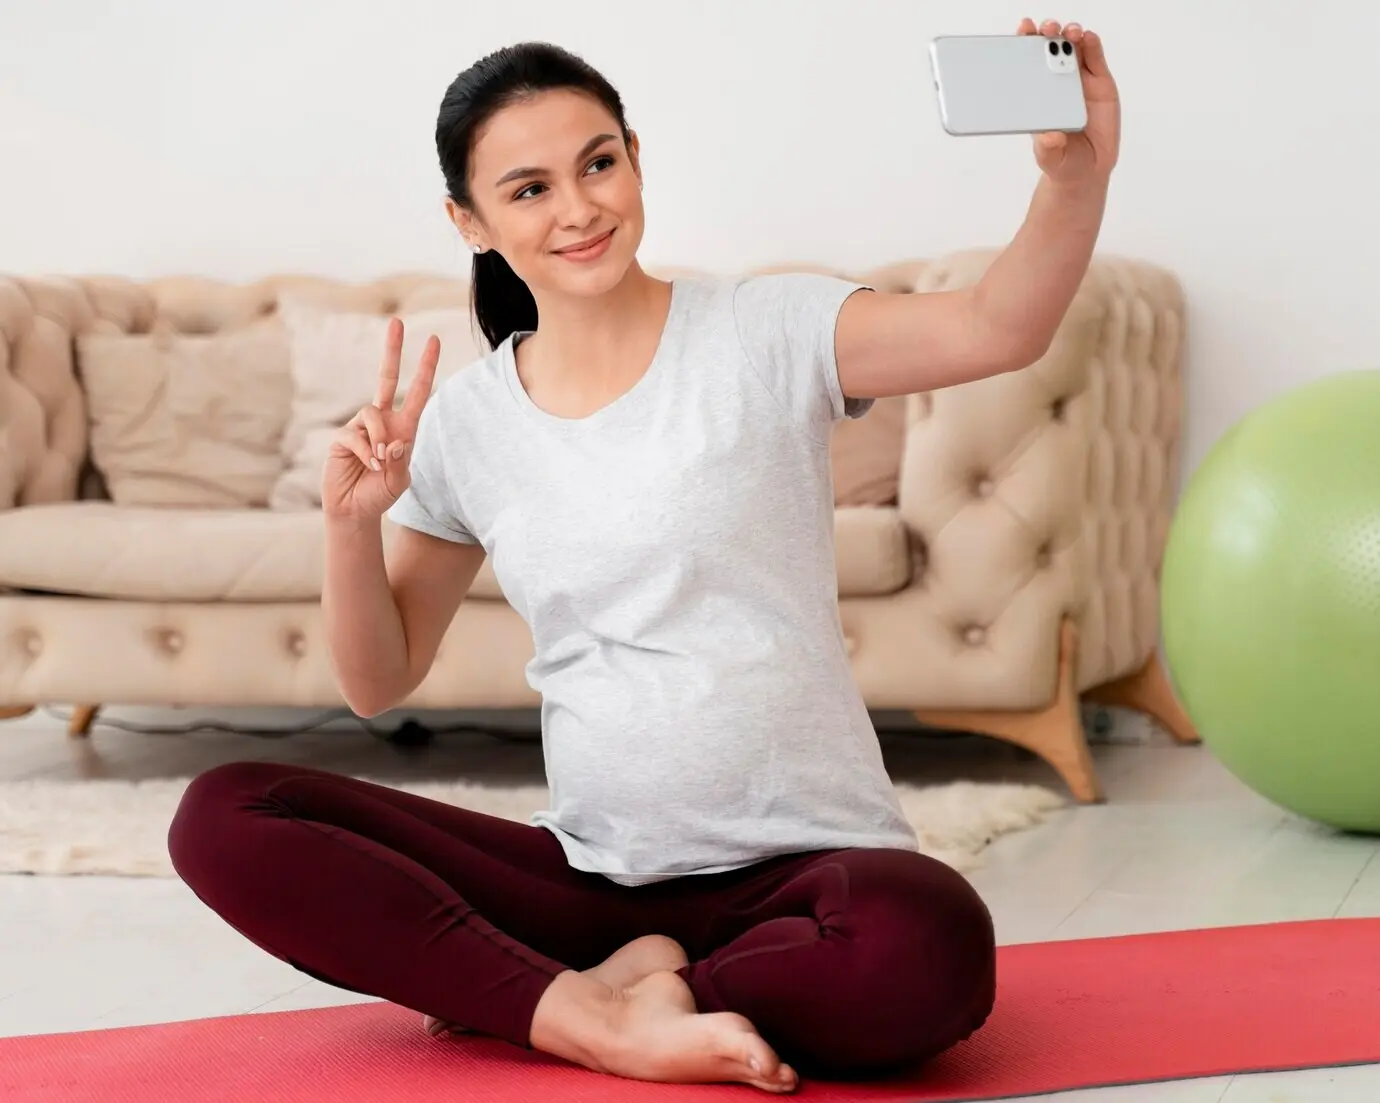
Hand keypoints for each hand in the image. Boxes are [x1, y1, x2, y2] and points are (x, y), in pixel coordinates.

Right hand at [321, 317, 439, 520]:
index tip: (433, 341)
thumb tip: (396, 442)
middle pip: (386, 377)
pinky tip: (370, 465)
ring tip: (380, 463)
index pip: (417, 392)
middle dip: (392, 350)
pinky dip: (366, 452)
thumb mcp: (399, 482)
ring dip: (380, 439)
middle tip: (397, 320)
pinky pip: (355, 434)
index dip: (425, 367)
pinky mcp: (343, 437)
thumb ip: (401, 464)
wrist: (354, 510)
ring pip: (372, 413)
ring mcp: (361, 427)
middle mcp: (383, 421)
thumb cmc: (380, 495)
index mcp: (404, 427)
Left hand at [1019, 18, 1119, 186]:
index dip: (1025, 44)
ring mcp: (1078, 80)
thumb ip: (1048, 147)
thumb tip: (1049, 137)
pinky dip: (1092, 45)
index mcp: (1037, 96)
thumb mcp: (1050, 157)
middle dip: (1047, 33)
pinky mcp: (1099, 83)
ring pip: (1073, 48)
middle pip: (1050, 48)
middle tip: (1046, 28)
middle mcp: (1056, 83)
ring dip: (1070, 35)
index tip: (1023, 30)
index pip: (1028, 64)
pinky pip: (1095, 58)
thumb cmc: (1062, 159)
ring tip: (1069, 32)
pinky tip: (1088, 37)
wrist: (1088, 169)